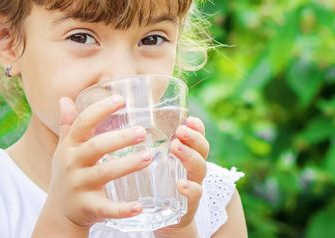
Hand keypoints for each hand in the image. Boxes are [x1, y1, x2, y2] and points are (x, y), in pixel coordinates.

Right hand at [35, 95, 151, 234]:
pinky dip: (122, 209)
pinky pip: (107, 208)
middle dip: (120, 139)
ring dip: (127, 165)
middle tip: (143, 131)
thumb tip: (65, 98)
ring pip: (105, 174)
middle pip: (96, 147)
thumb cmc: (69, 172)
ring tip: (148, 156)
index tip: (120, 99)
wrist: (59, 212)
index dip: (100, 110)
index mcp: (70, 146)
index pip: (83, 123)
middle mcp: (73, 164)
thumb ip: (68, 125)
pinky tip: (139, 206)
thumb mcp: (65, 148)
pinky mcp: (89, 207)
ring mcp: (80, 186)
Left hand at [155, 116, 208, 237]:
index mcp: (188, 153)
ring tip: (175, 147)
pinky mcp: (189, 203)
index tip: (189, 119)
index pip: (198, 136)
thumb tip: (131, 121)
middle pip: (202, 149)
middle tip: (180, 131)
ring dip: (189, 156)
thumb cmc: (159, 183)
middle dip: (193, 138)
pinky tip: (181, 184)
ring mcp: (194, 184)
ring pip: (199, 167)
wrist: (163, 217)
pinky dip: (190, 188)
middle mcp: (194, 167)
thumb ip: (152, 144)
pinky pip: (195, 194)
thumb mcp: (159, 162)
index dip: (197, 127)